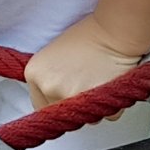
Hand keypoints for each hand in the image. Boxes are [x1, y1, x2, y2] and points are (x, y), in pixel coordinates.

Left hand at [21, 14, 149, 109]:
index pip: (39, 103)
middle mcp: (48, 86)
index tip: (66, 93)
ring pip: (84, 118)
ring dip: (93, 108)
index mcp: (34, 73)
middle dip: (74, 104)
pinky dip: (112, 108)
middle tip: (86, 83)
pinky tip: (111, 86)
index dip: (56, 100)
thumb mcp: (55, 54)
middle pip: (61, 113)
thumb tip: (51, 97)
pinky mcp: (93, 105)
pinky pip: (105, 117)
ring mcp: (69, 97)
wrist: (115, 31)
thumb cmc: (90, 36)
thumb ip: (50, 76)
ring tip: (99, 82)